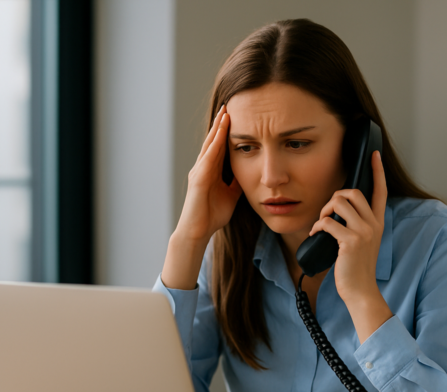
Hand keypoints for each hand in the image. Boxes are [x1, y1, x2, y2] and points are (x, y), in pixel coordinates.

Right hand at [175, 105, 241, 243]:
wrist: (198, 232)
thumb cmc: (212, 216)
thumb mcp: (231, 196)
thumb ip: (236, 183)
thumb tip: (248, 174)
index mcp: (210, 171)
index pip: (220, 147)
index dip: (226, 131)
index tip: (235, 115)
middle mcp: (202, 168)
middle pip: (212, 141)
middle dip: (220, 123)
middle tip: (228, 104)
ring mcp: (199, 172)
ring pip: (209, 145)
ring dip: (217, 129)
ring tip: (224, 112)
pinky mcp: (198, 180)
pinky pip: (208, 158)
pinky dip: (214, 145)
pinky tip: (220, 134)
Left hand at [308, 151, 391, 341]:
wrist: (360, 291)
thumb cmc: (356, 268)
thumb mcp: (362, 243)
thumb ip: (356, 225)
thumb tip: (337, 211)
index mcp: (378, 223)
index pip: (381, 191)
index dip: (377, 171)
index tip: (374, 154)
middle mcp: (373, 225)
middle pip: (353, 192)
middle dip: (334, 197)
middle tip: (327, 212)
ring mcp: (363, 233)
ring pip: (339, 202)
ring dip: (324, 210)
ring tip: (321, 225)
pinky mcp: (350, 242)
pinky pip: (328, 222)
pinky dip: (317, 227)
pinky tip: (316, 235)